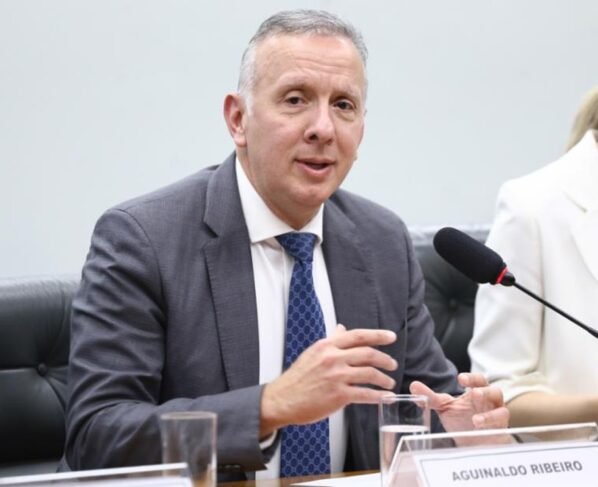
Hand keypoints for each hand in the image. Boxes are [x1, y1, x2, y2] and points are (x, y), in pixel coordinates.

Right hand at [260, 324, 397, 436]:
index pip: (358, 336)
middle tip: (392, 364)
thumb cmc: (298, 377)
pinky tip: (384, 397)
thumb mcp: (313, 353)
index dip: (378, 335)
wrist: (283, 399)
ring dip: (384, 379)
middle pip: (368, 354)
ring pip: (369, 373)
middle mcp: (333, 358)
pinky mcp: (338, 395)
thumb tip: (341, 329)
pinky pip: (364, 394)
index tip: (391, 337)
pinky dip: (378, 396)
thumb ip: (330, 340)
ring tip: (389, 382)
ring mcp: (336, 377)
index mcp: (327, 346)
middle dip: (385, 359)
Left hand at [409, 372, 508, 431]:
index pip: (477, 380)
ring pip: (501, 407)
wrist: (474, 445)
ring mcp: (497, 415)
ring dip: (489, 410)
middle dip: (484, 389)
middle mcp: (489, 401)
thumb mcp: (445, 408)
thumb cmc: (462, 421)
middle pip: (493, 390)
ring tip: (475, 416)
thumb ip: (431, 398)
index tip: (460, 379)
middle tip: (473, 392)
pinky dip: (491, 422)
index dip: (471, 378)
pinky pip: (501, 423)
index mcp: (476, 392)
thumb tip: (413, 386)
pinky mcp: (501, 430)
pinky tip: (479, 425)